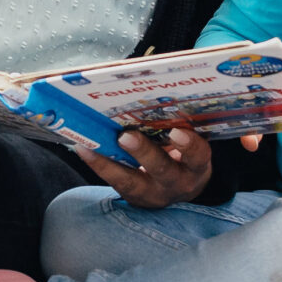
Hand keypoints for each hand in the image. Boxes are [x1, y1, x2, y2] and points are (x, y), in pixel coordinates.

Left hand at [77, 128, 212, 208]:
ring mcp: (153, 194)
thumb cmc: (185, 154)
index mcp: (196, 166)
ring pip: (131, 182)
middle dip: (144, 153)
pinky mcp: (133, 197)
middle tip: (125, 136)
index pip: (198, 157)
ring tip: (90, 146)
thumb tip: (154, 85)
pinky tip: (83, 149)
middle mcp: (177, 183)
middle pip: (162, 170)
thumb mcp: (192, 144)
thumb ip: (181, 124)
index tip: (177, 131)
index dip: (189, 146)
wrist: (181, 188)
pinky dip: (98, 165)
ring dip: (110, 164)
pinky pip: (114, 182)